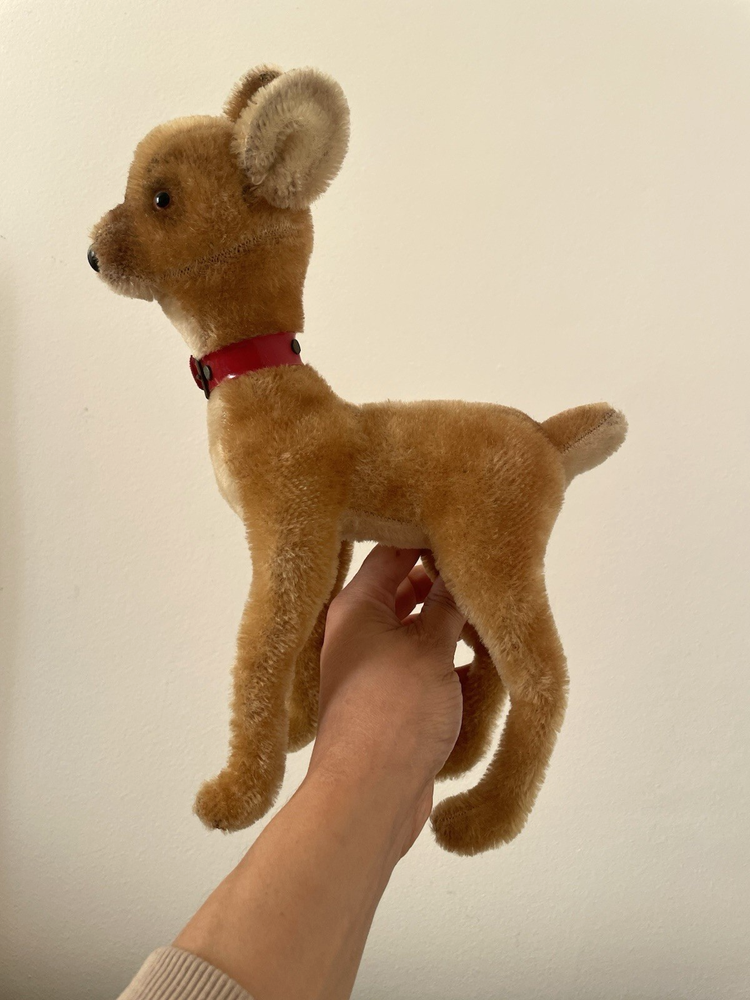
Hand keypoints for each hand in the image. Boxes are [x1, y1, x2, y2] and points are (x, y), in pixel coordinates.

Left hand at [309, 546, 465, 853]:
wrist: (369, 795)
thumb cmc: (392, 712)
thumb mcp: (430, 647)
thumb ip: (449, 603)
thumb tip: (461, 567)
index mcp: (356, 606)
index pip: (393, 551)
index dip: (431, 538)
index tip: (472, 531)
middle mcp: (360, 631)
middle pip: (410, 593)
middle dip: (450, 589)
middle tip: (492, 579)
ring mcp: (375, 668)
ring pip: (423, 633)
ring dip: (456, 630)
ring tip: (494, 623)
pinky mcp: (392, 701)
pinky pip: (426, 669)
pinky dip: (452, 665)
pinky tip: (486, 668)